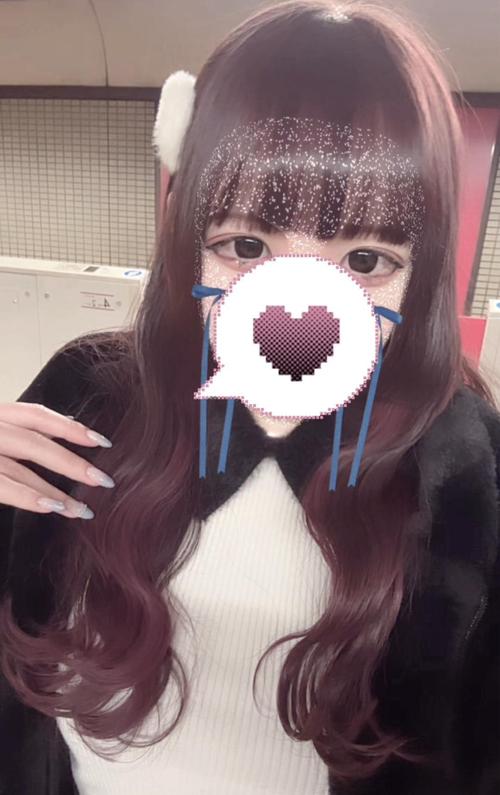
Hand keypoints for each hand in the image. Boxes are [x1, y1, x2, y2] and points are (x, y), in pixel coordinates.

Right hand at [0, 403, 114, 519]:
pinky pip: (3, 487)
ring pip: (21, 471)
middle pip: (34, 444)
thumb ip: (26, 427)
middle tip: (104, 481)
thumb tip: (70, 421)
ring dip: (55, 492)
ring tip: (82, 510)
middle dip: (71, 463)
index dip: (69, 427)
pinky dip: (27, 497)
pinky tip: (51, 507)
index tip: (101, 441)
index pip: (35, 415)